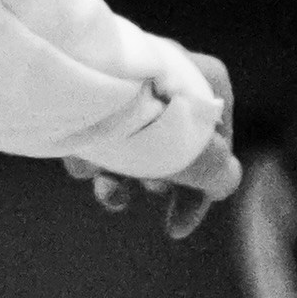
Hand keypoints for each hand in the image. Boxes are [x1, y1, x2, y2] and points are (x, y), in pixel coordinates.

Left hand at [68, 49, 237, 236]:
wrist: (76, 83)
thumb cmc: (146, 120)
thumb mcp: (199, 159)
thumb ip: (218, 176)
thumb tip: (220, 184)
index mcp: (205, 81)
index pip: (218, 142)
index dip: (201, 189)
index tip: (177, 224)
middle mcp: (170, 73)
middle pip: (172, 142)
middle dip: (156, 177)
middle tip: (146, 190)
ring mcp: (128, 76)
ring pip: (131, 138)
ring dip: (120, 173)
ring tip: (108, 189)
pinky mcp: (89, 85)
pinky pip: (97, 126)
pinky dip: (92, 153)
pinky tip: (81, 162)